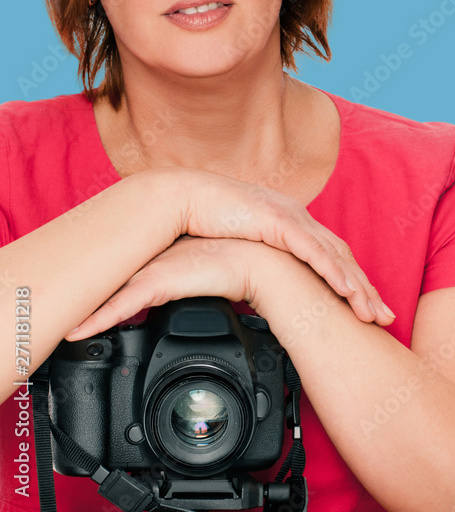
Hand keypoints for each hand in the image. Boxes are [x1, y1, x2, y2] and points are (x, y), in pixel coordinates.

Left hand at [64, 235, 264, 340]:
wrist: (259, 265)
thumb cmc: (242, 270)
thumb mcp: (210, 281)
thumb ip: (194, 288)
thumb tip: (195, 301)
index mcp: (165, 260)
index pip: (125, 272)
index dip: (102, 285)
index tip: (84, 304)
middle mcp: (153, 263)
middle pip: (108, 280)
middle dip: (83, 294)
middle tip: (56, 310)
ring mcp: (153, 272)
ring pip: (108, 294)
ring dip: (84, 311)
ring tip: (59, 325)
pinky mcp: (158, 283)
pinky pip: (120, 307)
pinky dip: (98, 320)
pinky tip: (79, 332)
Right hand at [157, 167, 394, 326]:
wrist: (186, 199)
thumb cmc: (211, 223)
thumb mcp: (245, 250)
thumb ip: (261, 267)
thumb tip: (265, 295)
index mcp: (295, 227)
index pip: (334, 259)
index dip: (354, 285)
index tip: (370, 311)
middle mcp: (301, 220)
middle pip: (344, 259)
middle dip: (367, 291)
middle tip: (386, 318)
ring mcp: (292, 219)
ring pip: (335, 257)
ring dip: (356, 286)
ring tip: (371, 311)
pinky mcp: (279, 221)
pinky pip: (312, 250)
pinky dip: (332, 271)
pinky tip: (346, 290)